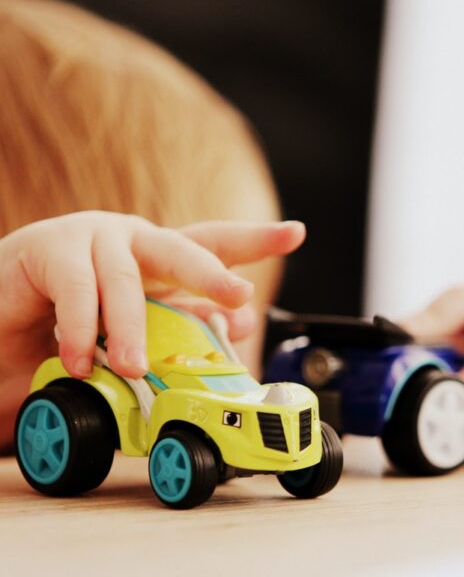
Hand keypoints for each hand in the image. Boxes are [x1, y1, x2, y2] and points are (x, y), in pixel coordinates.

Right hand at [0, 211, 304, 385]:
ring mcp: (92, 238)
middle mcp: (131, 240)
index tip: (296, 232)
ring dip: (131, 329)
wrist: (1, 324)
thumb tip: (238, 323)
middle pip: (181, 248)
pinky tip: (79, 359)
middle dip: (211, 273)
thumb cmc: (71, 324)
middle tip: (237, 295)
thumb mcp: (134, 328)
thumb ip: (181, 323)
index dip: (254, 239)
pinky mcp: (49, 248)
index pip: (211, 242)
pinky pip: (76, 290)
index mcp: (156, 257)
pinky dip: (80, 329)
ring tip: (131, 367)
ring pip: (127, 280)